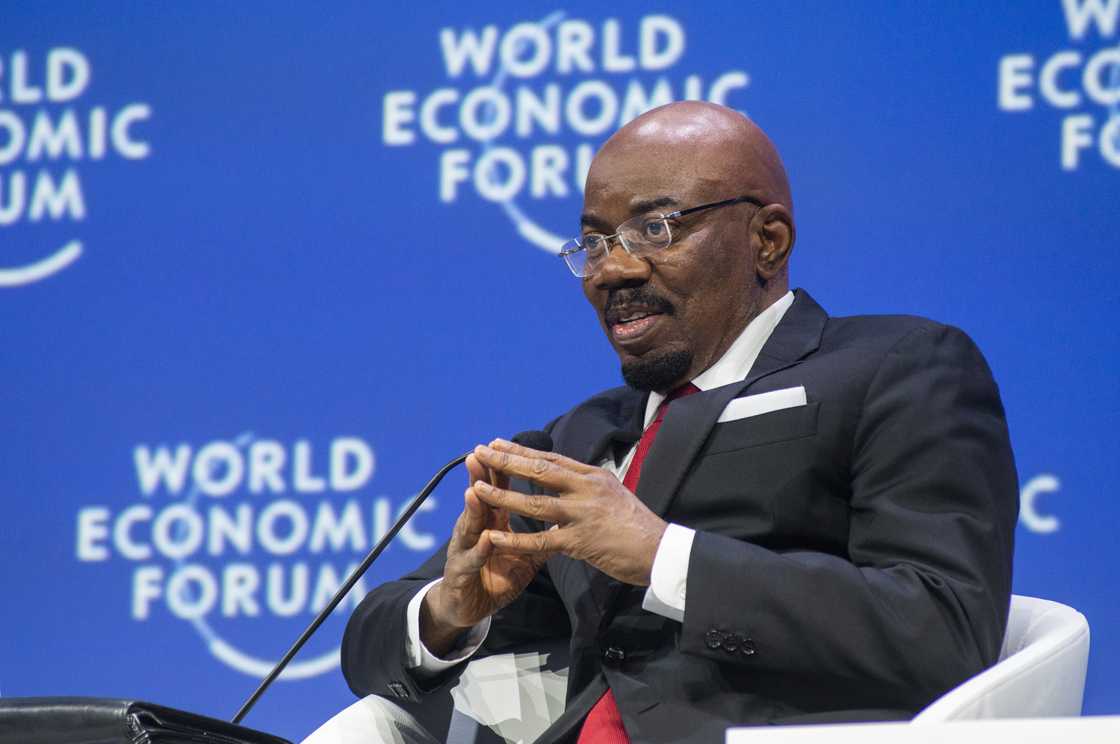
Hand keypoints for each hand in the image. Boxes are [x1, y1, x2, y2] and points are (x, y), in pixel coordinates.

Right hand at [420, 452, 549, 655]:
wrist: (467, 607)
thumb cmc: (495, 576)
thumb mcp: (524, 557)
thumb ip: (542, 539)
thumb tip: (568, 522)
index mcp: (492, 523)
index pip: (498, 490)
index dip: (504, 470)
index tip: (509, 446)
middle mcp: (475, 531)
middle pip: (479, 500)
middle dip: (480, 478)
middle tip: (480, 455)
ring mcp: (465, 550)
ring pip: (469, 526)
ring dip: (473, 509)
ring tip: (475, 490)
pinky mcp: (461, 574)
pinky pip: (471, 560)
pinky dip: (478, 550)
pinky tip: (484, 539)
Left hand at [470, 439, 668, 585]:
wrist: (661, 550)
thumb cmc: (637, 526)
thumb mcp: (613, 494)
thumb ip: (587, 488)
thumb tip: (567, 481)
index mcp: (593, 477)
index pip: (551, 459)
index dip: (522, 451)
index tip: (498, 443)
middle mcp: (586, 490)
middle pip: (539, 471)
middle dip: (506, 462)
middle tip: (479, 452)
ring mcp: (583, 515)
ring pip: (534, 504)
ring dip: (503, 496)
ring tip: (476, 489)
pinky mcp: (581, 542)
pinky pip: (541, 541)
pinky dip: (515, 540)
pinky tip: (493, 537)